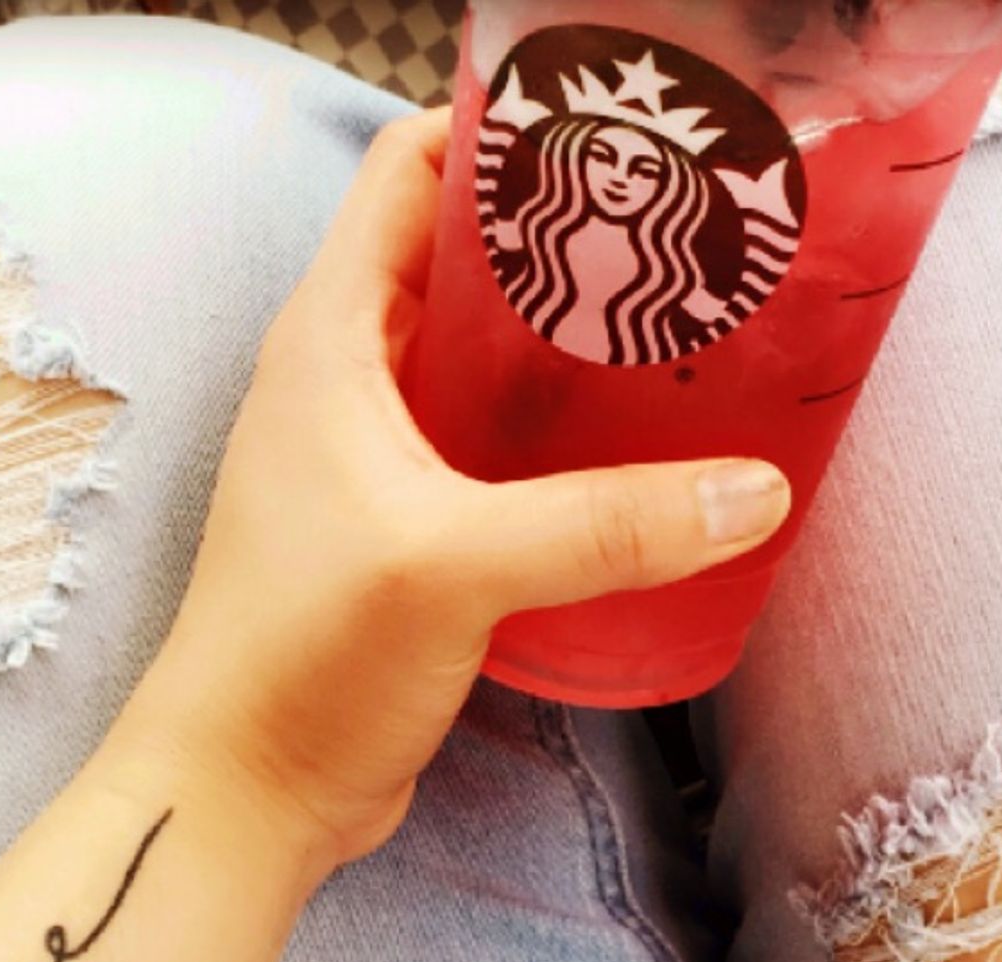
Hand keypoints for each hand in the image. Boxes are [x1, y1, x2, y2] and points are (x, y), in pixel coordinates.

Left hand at [126, 109, 789, 875]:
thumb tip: (752, 493)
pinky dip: (555, 444)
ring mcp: (376, 460)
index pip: (408, 176)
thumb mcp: (452, 567)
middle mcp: (349, 381)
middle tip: (682, 242)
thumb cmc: (304, 657)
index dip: (502, 135)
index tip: (615, 133)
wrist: (249, 788)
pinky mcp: (407, 532)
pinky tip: (632, 462)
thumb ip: (603, 525)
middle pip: (460, 266)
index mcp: (331, 339)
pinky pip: (491, 455)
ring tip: (678, 341)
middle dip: (561, 243)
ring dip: (564, 353)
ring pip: (481, 367)